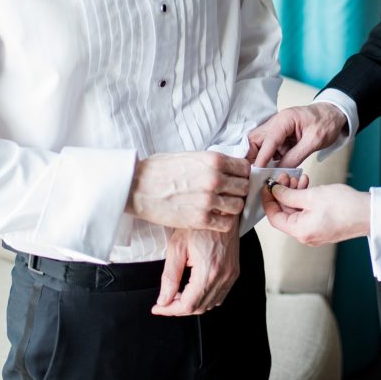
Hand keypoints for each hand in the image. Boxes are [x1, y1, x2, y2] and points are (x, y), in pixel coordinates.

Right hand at [127, 151, 248, 230]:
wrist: (136, 187)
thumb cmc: (158, 170)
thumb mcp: (189, 156)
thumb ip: (211, 163)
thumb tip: (227, 168)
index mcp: (213, 160)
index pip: (244, 168)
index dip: (241, 174)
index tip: (236, 179)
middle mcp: (214, 179)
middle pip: (244, 187)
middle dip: (238, 191)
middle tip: (229, 194)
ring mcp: (208, 200)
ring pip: (238, 206)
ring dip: (232, 207)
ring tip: (220, 206)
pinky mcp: (200, 219)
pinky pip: (226, 224)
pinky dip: (223, 221)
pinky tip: (213, 217)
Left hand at [152, 223, 240, 315]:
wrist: (221, 210)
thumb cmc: (198, 224)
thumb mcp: (177, 247)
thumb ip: (170, 277)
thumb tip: (164, 300)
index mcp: (209, 271)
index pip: (188, 305)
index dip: (170, 310)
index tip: (158, 307)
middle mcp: (223, 276)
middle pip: (199, 308)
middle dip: (178, 308)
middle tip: (164, 301)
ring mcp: (231, 275)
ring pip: (210, 304)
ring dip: (192, 304)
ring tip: (176, 294)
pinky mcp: (234, 272)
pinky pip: (220, 295)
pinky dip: (205, 298)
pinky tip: (193, 289)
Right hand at [248, 103, 347, 167]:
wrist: (334, 114)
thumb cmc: (327, 123)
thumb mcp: (314, 142)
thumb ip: (296, 156)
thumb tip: (279, 170)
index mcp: (284, 120)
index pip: (267, 141)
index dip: (261, 158)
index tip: (256, 173)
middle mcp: (277, 122)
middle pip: (255, 139)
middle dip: (253, 156)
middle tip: (257, 173)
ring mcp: (277, 128)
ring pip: (260, 143)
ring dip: (262, 157)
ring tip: (268, 171)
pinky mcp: (281, 135)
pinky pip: (270, 147)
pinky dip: (271, 157)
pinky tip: (277, 166)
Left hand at [262, 181, 369, 244]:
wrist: (368, 213)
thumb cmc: (345, 207)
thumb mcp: (311, 196)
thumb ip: (289, 194)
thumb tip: (275, 191)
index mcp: (300, 231)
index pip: (274, 217)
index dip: (268, 200)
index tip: (267, 186)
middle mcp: (305, 235)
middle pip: (284, 214)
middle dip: (283, 194)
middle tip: (285, 177)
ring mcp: (314, 232)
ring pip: (295, 212)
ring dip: (294, 194)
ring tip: (299, 179)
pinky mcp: (322, 227)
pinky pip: (306, 213)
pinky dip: (304, 199)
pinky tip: (307, 186)